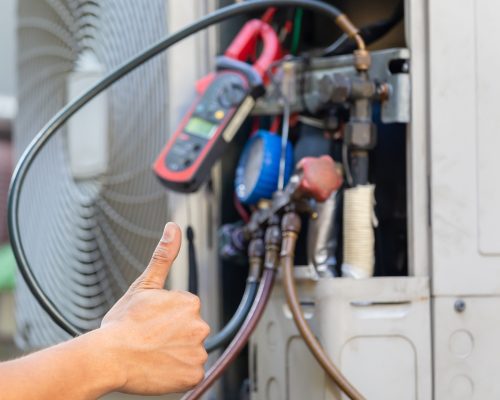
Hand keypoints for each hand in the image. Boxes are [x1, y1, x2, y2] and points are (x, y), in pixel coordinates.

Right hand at [98, 222, 209, 394]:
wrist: (108, 357)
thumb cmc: (122, 324)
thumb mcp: (143, 284)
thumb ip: (164, 255)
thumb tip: (173, 228)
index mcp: (190, 303)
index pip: (185, 311)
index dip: (166, 318)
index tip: (151, 323)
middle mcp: (200, 325)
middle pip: (190, 331)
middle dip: (174, 335)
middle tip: (150, 339)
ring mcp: (198, 351)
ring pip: (190, 351)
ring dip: (176, 354)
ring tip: (153, 354)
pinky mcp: (194, 375)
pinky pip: (191, 373)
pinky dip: (178, 373)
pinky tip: (160, 368)